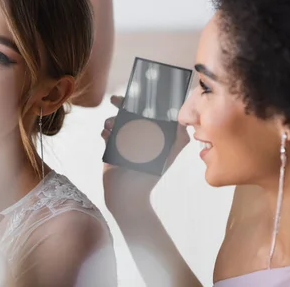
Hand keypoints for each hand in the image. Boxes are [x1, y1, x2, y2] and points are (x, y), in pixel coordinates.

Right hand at [101, 96, 189, 211]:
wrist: (127, 195)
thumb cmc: (149, 176)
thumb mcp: (167, 156)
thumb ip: (178, 139)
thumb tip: (183, 121)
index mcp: (153, 136)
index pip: (148, 113)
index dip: (142, 103)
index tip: (136, 95)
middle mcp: (139, 137)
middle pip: (130, 114)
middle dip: (122, 106)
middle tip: (115, 100)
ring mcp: (124, 142)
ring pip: (116, 122)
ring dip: (112, 119)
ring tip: (110, 124)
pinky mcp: (111, 148)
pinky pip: (107, 134)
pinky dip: (106, 131)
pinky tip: (106, 134)